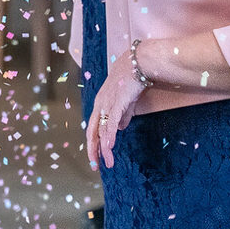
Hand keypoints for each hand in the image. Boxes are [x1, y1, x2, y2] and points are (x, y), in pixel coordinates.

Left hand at [84, 51, 148, 170]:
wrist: (137, 63)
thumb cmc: (131, 80)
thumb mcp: (125, 101)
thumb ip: (122, 114)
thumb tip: (119, 129)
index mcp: (100, 104)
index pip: (93, 128)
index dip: (93, 143)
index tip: (96, 158)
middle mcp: (100, 104)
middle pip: (93, 131)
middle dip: (93, 150)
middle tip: (95, 165)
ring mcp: (107, 103)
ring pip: (102, 130)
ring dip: (104, 148)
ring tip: (107, 162)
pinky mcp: (117, 102)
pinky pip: (112, 122)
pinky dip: (109, 135)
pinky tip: (109, 146)